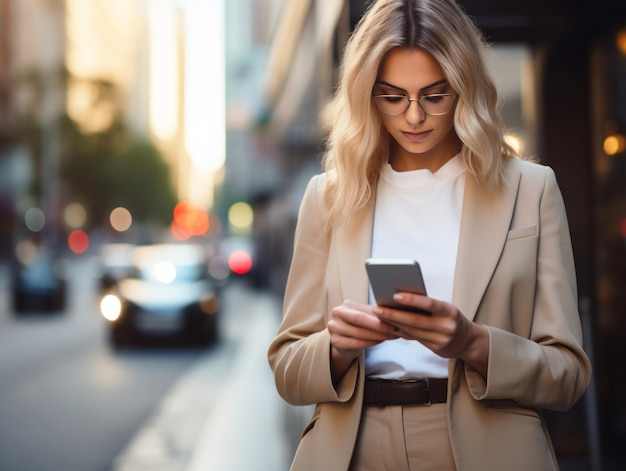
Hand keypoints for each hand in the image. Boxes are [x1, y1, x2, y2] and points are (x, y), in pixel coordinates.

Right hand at [327, 300, 398, 382]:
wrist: (345, 342)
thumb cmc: (359, 326)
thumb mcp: (365, 317)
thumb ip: (375, 314)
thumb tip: (395, 311)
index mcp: (345, 305)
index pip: (365, 310)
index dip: (381, 316)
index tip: (397, 320)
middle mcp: (337, 314)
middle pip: (360, 319)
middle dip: (379, 326)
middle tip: (395, 330)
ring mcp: (334, 328)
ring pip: (360, 333)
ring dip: (378, 336)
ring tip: (391, 336)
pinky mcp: (335, 341)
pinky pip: (357, 343)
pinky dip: (371, 343)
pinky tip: (380, 342)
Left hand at [373, 292, 488, 377]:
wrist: (468, 341)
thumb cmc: (450, 318)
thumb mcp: (444, 309)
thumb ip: (426, 306)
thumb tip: (399, 300)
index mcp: (449, 311)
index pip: (429, 303)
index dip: (412, 300)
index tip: (395, 295)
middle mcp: (447, 326)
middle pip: (416, 320)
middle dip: (394, 314)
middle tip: (377, 308)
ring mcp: (442, 339)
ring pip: (413, 331)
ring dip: (394, 324)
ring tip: (379, 317)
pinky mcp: (436, 349)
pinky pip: (415, 339)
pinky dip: (401, 332)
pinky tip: (390, 326)